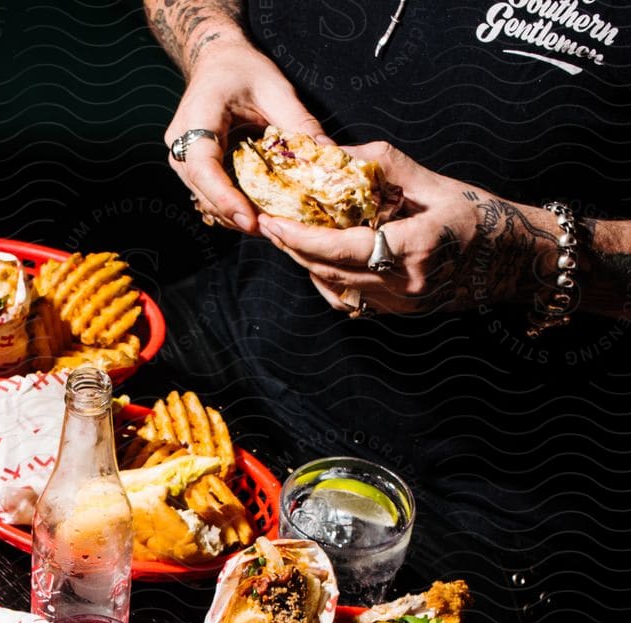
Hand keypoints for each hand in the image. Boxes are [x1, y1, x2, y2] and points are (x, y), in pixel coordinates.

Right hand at [163, 39, 324, 234]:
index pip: (204, 166)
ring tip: (267, 225)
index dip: (224, 197)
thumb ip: (299, 123)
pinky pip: (207, 194)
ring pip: (203, 199)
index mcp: (198, 117)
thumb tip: (329, 155)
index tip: (250, 219)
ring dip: (233, 215)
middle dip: (235, 214)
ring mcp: (180, 158)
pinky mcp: (189, 167)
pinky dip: (229, 206)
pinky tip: (254, 212)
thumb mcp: (276, 89)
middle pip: (203, 191)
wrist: (217, 60)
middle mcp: (180, 142)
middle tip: (270, 230)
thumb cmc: (244, 68)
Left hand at [257, 141, 558, 316]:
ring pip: (334, 289)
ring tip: (286, 239)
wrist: (511, 259)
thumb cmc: (476, 212)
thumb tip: (331, 153)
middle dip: (293, 249)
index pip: (341, 249)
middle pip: (329, 271)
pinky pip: (350, 301)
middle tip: (267, 225)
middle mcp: (404, 285)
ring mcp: (400, 305)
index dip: (299, 238)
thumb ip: (380, 167)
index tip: (271, 222)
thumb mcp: (432, 181)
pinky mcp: (398, 313)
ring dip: (306, 266)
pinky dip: (327, 280)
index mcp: (414, 248)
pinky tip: (317, 260)